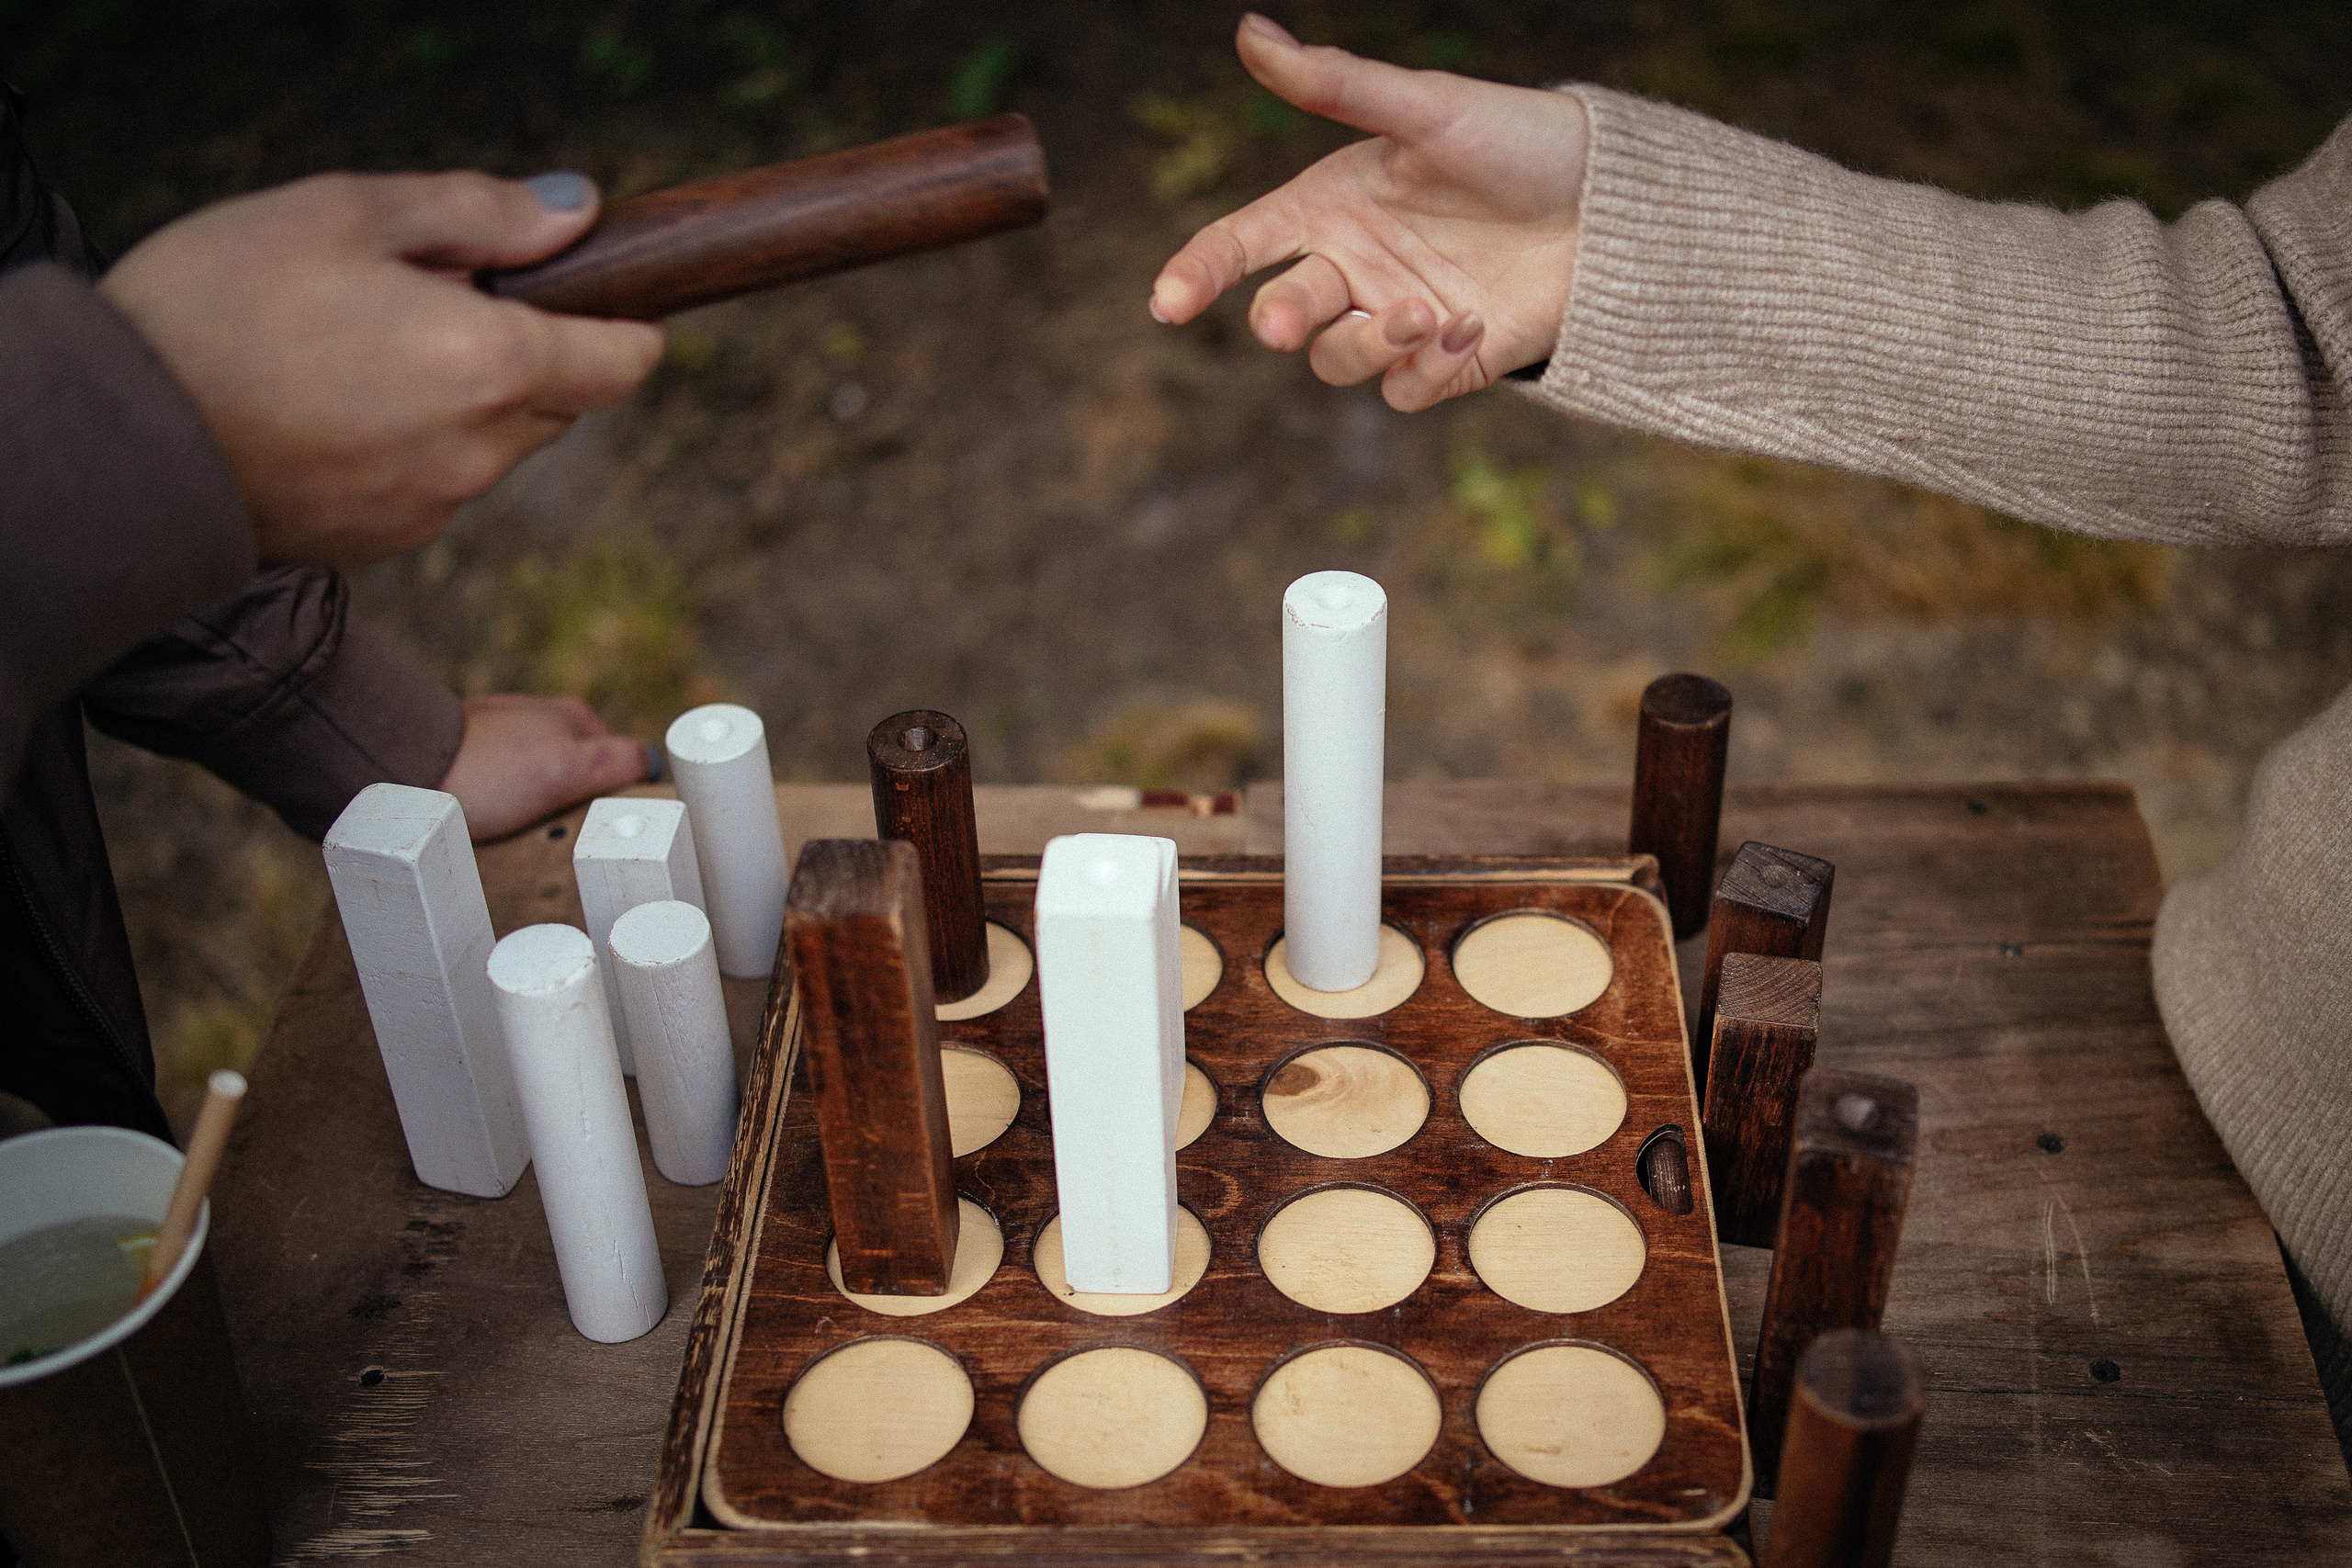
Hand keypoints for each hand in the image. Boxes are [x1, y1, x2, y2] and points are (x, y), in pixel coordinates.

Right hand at [99, 171, 666, 565]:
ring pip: (498, 442)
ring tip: (363, 352)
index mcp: (489, 362)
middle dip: (529, 350)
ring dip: (467, 398)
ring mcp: (435, 506)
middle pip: (563, 400)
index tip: (602, 297)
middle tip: (433, 302)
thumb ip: (478, 213)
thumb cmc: (219, 305)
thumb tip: (575, 215)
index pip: (625, 361)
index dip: (624, 322)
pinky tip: (334, 409)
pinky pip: (439, 483)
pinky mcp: (388, 539)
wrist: (121, 435)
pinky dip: (415, 444)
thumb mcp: (344, 213)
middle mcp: (479, 449)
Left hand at [438, 694, 649, 840]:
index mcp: (574, 716)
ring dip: (538, 813)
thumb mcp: (565, 769)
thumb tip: (655, 763)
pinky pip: (505, 791)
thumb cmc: (486, 772)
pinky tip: (492, 827)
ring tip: (521, 838)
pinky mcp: (470, 757)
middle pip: (581, 776)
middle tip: (561, 837)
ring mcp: (504, 737)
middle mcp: (541, 719)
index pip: (622, 761)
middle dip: (576, 807)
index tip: (606, 826)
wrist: (399, 769)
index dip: (619, 796)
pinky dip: (505, 810)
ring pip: (542, 785)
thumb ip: (616, 763)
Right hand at [1149, 14, 1587, 411]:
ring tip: (1425, 313)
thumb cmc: (1517, 141)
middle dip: (1279, 319)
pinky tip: (1469, 326)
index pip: (1242, 245)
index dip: (1198, 273)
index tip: (1168, 303)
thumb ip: (1334, 84)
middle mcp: (1356, 266)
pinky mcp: (1445, 362)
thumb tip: (1247, 30)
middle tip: (1287, 319)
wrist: (1612, 204)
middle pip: (1283, 313)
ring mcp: (1397, 317)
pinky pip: (1402, 391)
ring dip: (1367, 344)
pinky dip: (1423, 370)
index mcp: (1332, 205)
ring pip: (1337, 360)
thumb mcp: (1425, 108)